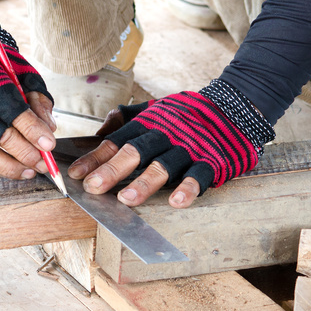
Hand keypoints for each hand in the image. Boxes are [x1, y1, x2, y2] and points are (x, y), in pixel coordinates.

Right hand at [0, 25, 56, 176]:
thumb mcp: (24, 74)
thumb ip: (39, 99)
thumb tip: (49, 129)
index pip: (13, 112)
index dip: (33, 131)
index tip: (50, 145)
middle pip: (1, 136)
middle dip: (27, 154)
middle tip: (45, 163)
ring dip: (10, 167)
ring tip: (30, 171)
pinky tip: (11, 169)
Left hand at [68, 80, 273, 207]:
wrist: (234, 107)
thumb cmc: (187, 114)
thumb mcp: (156, 108)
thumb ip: (128, 117)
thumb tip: (101, 131)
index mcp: (149, 124)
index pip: (117, 141)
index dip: (96, 158)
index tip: (76, 174)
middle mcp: (166, 135)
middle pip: (136, 152)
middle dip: (113, 170)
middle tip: (94, 187)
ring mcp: (189, 148)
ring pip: (164, 165)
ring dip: (145, 183)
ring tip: (127, 199)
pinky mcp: (212, 160)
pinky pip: (199, 175)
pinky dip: (188, 188)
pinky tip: (177, 202)